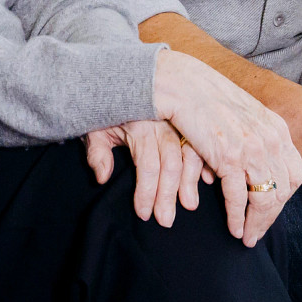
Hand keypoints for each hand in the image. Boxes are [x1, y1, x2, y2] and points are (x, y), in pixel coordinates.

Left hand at [85, 120, 208, 225]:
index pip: (147, 166)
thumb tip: (103, 177)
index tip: (144, 214)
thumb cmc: (105, 111)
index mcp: (140, 127)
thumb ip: (96, 152)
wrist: (116, 82)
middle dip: (168, 194)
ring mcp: (177, 122)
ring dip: (191, 181)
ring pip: (191, 153)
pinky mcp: (187, 120)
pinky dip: (206, 161)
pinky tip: (207, 178)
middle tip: (166, 220)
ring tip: (189, 204)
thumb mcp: (94, 128)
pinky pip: (201, 141)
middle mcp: (162, 124)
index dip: (147, 192)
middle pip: (171, 164)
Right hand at [152, 49, 301, 246]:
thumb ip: (258, 136)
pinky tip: (233, 227)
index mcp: (277, 128)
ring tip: (247, 236)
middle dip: (271, 217)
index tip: (270, 211)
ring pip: (266, 199)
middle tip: (258, 232)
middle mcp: (270, 139)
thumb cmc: (207, 98)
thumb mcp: (244, 114)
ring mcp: (251, 148)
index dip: (283, 198)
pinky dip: (237, 217)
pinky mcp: (228, 156)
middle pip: (283, 191)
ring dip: (257, 223)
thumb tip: (259, 167)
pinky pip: (238, 198)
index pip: (294, 174)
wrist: (181, 82)